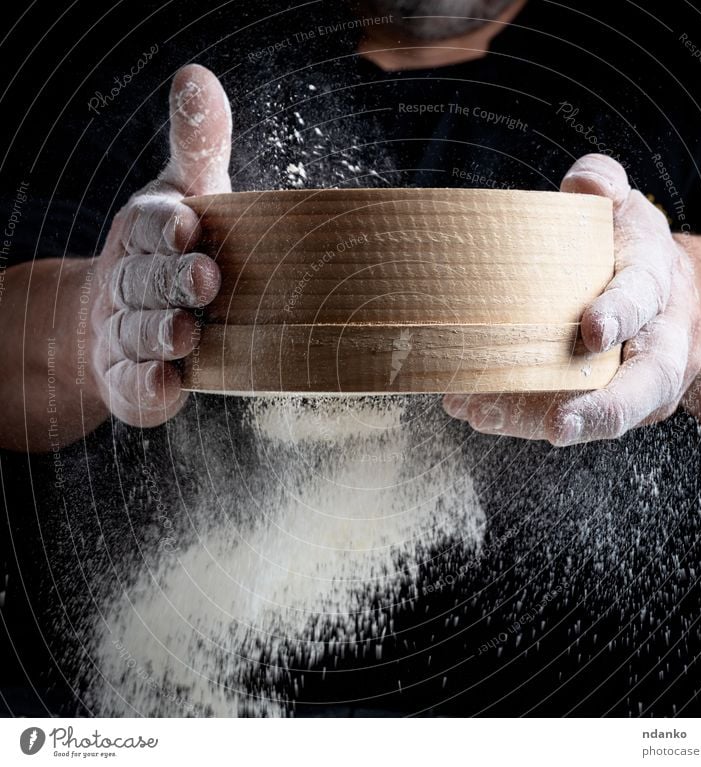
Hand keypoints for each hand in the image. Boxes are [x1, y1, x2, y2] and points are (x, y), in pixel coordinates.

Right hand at [90, 64, 230, 426]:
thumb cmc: (170, 252)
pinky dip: (147, 386)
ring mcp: (127, 335)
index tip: (188, 224)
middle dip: (170, 279)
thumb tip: (197, 75)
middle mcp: (131, 284)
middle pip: (146, 281)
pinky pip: (136, 386)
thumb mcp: (186, 193)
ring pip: (140, 333)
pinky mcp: (134, 381)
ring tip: (187, 332)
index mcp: (147, 236)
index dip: (165, 226)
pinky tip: (165, 384)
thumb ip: (197, 145)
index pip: (150, 226)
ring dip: (161, 332)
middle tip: (205, 278)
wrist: (120, 322)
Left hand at [443, 153, 700, 445]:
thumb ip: (605, 188)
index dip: (620, 314)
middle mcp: (654, 348)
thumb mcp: (627, 212)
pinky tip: (475, 411)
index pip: (644, 301)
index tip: (592, 329)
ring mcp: (629, 385)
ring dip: (537, 420)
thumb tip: (585, 182)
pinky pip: (562, 415)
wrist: (668, 303)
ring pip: (596, 414)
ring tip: (483, 415)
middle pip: (640, 388)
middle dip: (602, 409)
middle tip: (558, 425)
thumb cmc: (634, 255)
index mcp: (658, 290)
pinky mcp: (600, 403)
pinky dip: (518, 419)